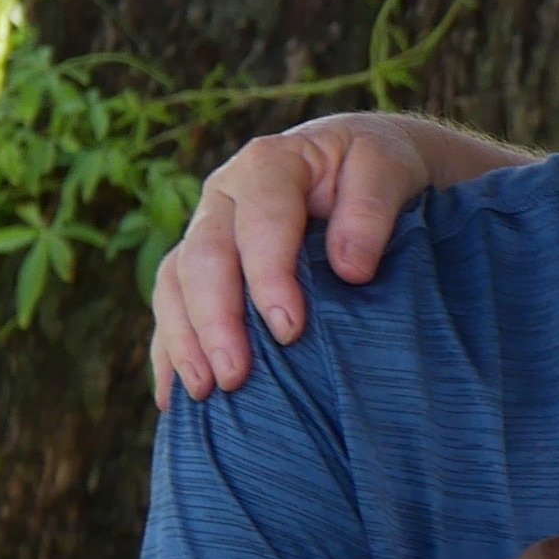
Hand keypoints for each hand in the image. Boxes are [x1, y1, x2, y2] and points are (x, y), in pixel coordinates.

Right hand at [149, 115, 441, 400]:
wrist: (359, 162)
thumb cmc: (376, 166)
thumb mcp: (389, 168)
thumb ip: (370, 210)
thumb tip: (350, 269)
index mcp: (270, 165)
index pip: (260, 221)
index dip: (268, 277)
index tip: (289, 330)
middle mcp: (225, 195)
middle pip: (204, 258)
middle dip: (216, 320)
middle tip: (235, 376)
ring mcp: (206, 229)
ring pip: (174, 283)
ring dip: (184, 340)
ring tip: (204, 392)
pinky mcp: (198, 264)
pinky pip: (169, 305)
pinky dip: (168, 350)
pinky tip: (174, 396)